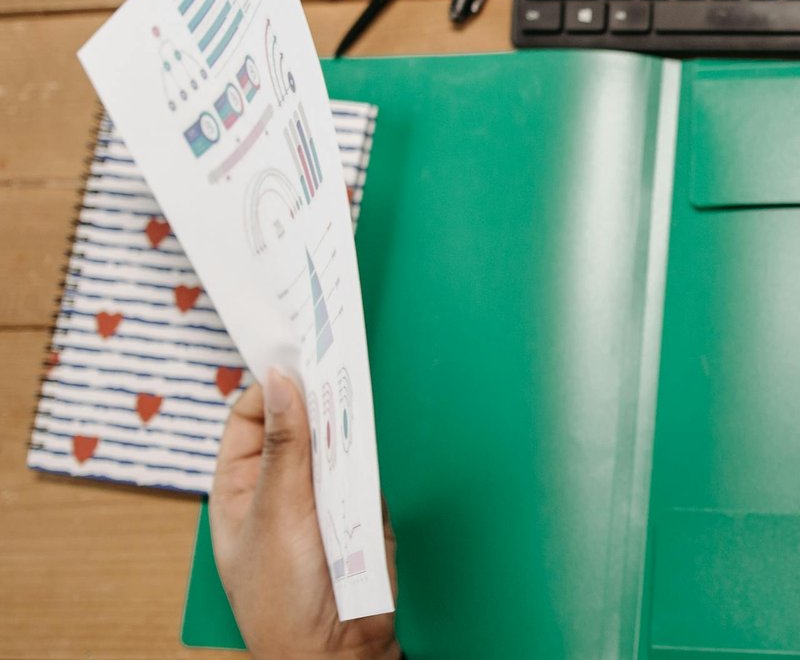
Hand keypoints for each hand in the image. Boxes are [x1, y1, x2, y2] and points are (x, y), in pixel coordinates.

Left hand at [211, 369, 399, 659]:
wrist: (338, 650)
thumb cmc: (282, 599)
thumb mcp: (277, 513)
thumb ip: (287, 445)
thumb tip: (283, 380)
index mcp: (240, 487)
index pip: (252, 415)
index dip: (272, 385)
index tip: (298, 356)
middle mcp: (280, 486)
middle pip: (298, 422)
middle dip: (316, 398)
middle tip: (335, 360)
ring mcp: (321, 495)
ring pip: (336, 440)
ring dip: (346, 427)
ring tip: (354, 399)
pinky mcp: (360, 506)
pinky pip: (366, 466)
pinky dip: (370, 454)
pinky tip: (371, 444)